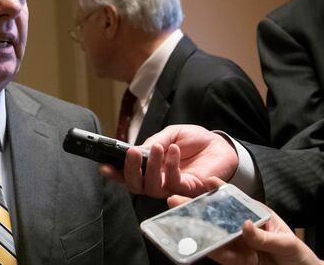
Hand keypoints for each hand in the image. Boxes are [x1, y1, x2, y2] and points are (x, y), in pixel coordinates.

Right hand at [100, 124, 237, 197]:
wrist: (219, 145)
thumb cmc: (194, 140)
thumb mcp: (170, 134)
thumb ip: (154, 141)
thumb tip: (137, 149)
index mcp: (150, 168)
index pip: (128, 176)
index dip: (115, 174)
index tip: (104, 167)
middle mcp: (158, 181)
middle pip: (136, 187)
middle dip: (129, 171)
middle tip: (131, 153)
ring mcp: (173, 187)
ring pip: (152, 187)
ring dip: (151, 167)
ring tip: (156, 147)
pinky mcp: (189, 189)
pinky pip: (174, 182)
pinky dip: (171, 164)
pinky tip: (173, 149)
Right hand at [168, 190, 323, 264]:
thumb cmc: (298, 256)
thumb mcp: (286, 243)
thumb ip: (264, 237)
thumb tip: (244, 226)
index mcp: (256, 216)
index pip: (236, 200)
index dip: (221, 189)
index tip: (207, 181)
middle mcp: (244, 229)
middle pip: (218, 217)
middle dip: (198, 210)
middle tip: (176, 202)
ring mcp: (239, 245)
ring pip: (215, 236)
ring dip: (199, 231)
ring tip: (182, 224)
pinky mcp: (238, 262)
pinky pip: (223, 256)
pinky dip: (212, 252)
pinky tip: (201, 247)